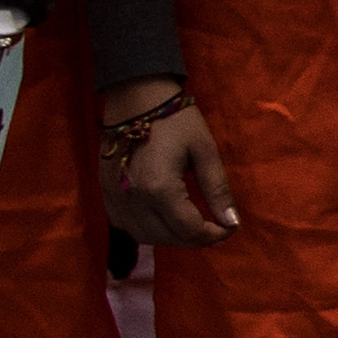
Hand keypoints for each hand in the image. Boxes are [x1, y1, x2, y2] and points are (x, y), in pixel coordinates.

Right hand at [99, 96, 237, 247]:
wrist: (136, 99)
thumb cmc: (176, 120)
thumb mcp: (205, 151)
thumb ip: (217, 190)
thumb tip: (232, 222)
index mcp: (160, 189)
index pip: (189, 230)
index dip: (214, 235)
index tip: (229, 228)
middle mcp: (133, 200)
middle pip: (168, 238)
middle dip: (195, 239)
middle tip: (215, 227)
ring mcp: (115, 199)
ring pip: (145, 237)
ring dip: (172, 237)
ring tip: (191, 223)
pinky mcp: (105, 195)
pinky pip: (126, 226)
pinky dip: (148, 229)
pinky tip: (164, 217)